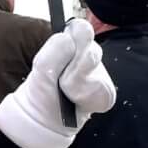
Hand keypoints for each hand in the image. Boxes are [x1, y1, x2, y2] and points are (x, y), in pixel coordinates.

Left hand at [0, 19, 116, 147]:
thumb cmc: (42, 89)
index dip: (72, 41)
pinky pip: (100, 91)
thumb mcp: (41, 67)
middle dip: (71, 66)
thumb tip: (69, 37)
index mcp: (73, 44)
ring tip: (65, 91)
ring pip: (94, 71)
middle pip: (91, 50)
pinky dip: (84, 97)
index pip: (81, 29)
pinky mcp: (106, 93)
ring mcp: (100, 74)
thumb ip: (54, 50)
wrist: (42, 118)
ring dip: (74, 82)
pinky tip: (76, 101)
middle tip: (59, 79)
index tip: (61, 53)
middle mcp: (90, 55)